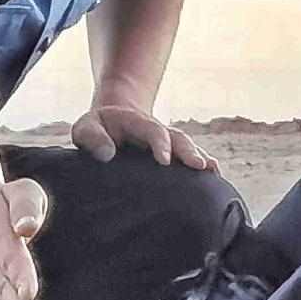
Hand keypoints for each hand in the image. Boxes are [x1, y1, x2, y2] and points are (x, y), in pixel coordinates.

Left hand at [71, 104, 219, 172]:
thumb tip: (107, 153)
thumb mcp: (85, 128)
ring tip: (212, 171)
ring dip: (200, 158)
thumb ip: (92, 137)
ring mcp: (167, 142)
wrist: (112, 122)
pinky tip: (215, 177)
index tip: (165, 162)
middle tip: (198, 166)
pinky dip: (203, 165)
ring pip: (188, 147)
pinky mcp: (172, 154)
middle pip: (177, 137)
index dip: (160, 144)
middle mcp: (157, 131)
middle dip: (188, 151)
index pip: (153, 130)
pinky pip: (190, 157)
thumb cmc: (97, 129)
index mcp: (136, 123)